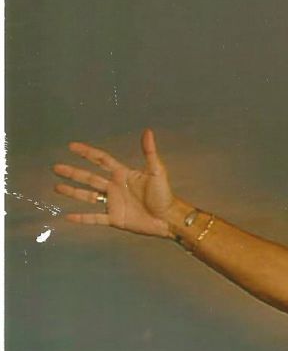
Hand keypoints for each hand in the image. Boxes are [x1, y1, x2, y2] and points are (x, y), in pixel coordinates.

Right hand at [53, 128, 176, 237]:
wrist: (169, 218)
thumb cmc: (165, 195)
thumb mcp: (157, 172)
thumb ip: (150, 153)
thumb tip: (148, 131)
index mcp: (123, 175)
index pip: (101, 160)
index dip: (87, 152)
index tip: (72, 146)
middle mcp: (115, 187)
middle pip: (89, 177)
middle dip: (73, 172)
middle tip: (56, 167)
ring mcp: (113, 203)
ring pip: (88, 196)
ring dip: (72, 192)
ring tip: (57, 187)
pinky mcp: (115, 218)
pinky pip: (94, 218)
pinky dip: (81, 218)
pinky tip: (67, 217)